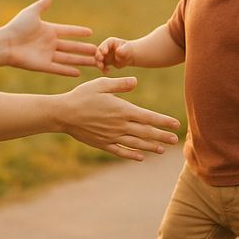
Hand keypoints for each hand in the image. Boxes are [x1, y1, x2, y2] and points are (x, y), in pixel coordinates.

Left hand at [5, 0, 96, 76]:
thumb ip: (42, 5)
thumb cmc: (16, 27)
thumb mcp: (31, 13)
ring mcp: (47, 55)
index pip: (68, 31)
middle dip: (85, 49)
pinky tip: (79, 73)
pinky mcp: (43, 66)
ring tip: (95, 62)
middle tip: (99, 51)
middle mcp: (49, 43)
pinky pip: (59, 69)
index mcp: (48, 30)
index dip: (78, 32)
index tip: (90, 33)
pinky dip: (68, 71)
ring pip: (69, 59)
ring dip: (81, 61)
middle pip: (72, 47)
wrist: (4, 44)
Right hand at [60, 76, 179, 159]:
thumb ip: (120, 84)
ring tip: (162, 150)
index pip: (148, 117)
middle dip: (161, 136)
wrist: (63, 114)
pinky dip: (132, 154)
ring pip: (136, 143)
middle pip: (145, 132)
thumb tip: (136, 81)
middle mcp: (119, 125)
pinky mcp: (102, 143)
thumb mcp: (101, 84)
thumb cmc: (81, 95)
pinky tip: (140, 157)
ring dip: (150, 147)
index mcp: (122, 110)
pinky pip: (121, 151)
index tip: (175, 124)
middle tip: (174, 140)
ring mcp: (111, 136)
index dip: (163, 121)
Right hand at [95, 37, 133, 71]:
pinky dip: (103, 69)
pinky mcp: (105, 62)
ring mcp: (104, 55)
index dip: (103, 48)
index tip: (104, 53)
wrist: (130, 56)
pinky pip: (102, 66)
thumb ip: (123, 50)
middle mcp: (105, 48)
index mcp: (110, 42)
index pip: (104, 45)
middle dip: (98, 56)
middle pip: (98, 52)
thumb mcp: (127, 49)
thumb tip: (118, 51)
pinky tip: (107, 72)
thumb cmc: (129, 50)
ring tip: (102, 68)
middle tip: (100, 60)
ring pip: (98, 60)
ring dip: (99, 64)